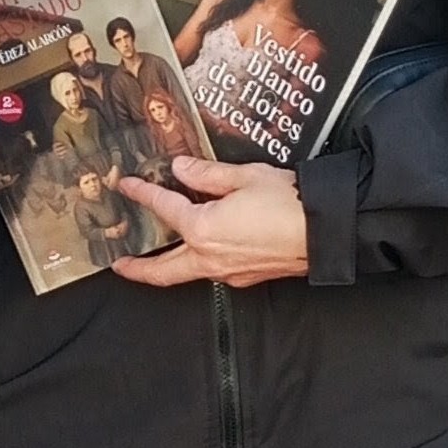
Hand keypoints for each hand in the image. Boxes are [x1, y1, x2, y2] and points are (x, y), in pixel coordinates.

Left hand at [114, 157, 310, 289]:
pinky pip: (212, 272)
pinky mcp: (248, 277)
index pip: (164, 209)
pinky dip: (197, 263)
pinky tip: (200, 252)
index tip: (128, 187)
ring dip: (167, 268)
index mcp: (203, 229)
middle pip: (163, 270)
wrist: (327, 231)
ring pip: (187, 274)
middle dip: (138, 268)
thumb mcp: (245, 176)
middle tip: (120, 264)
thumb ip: (208, 175)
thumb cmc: (291, 203)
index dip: (143, 194)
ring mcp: (229, 272)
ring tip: (155, 260)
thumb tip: (182, 170)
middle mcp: (210, 258)